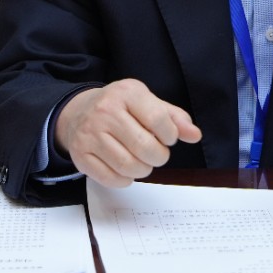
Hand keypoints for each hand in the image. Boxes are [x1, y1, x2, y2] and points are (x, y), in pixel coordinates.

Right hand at [53, 79, 202, 188]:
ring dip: (143, 170)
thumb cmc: (120, 108)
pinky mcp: (80, 154)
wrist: (77, 112)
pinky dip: (124, 180)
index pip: (158, 120)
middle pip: (144, 147)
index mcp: (126, 92)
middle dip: (158, 157)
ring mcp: (90, 133)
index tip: (168, 138)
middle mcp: (105, 110)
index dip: (170, 135)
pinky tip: (125, 169)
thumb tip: (195, 135)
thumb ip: (174, 118)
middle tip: (156, 154)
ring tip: (142, 161)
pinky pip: (111, 179)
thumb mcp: (147, 102)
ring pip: (128, 166)